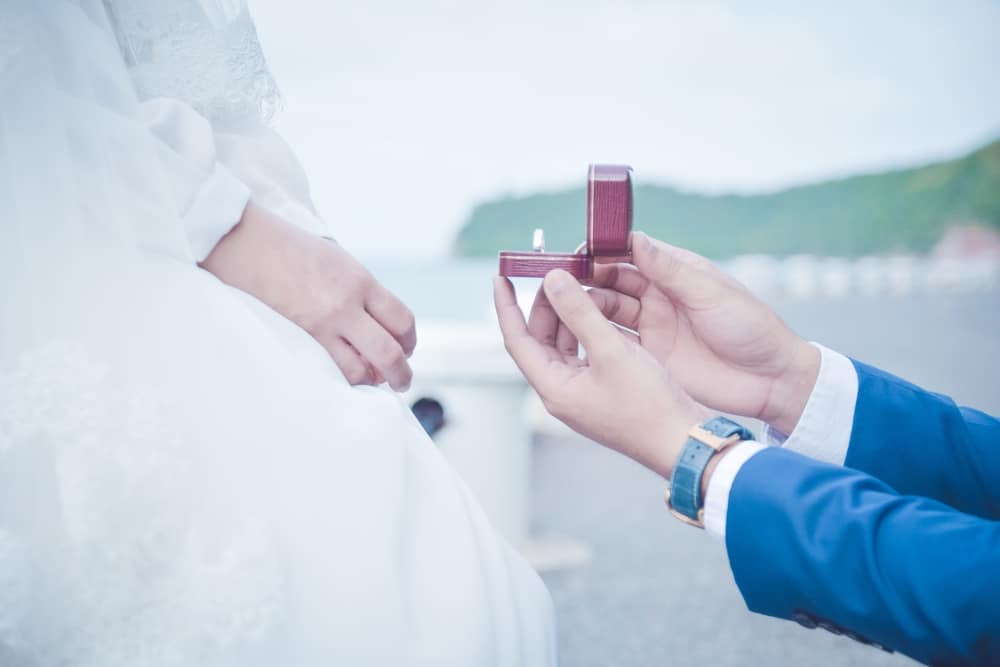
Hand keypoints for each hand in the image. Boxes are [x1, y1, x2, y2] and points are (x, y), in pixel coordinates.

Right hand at [201, 204, 415, 390]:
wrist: (245, 243)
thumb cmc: (290, 248)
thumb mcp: (337, 260)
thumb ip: (360, 290)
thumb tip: (377, 322)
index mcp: (360, 280)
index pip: (402, 320)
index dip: (410, 340)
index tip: (407, 347)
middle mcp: (346, 305)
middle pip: (389, 352)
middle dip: (402, 373)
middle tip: (402, 380)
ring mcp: (321, 325)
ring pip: (361, 370)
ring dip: (371, 380)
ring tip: (372, 381)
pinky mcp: (298, 339)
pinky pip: (331, 370)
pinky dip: (344, 378)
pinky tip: (345, 376)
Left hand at [493, 270, 708, 478]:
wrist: (684, 441)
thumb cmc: (649, 406)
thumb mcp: (612, 351)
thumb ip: (580, 313)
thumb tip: (554, 281)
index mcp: (553, 388)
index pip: (517, 339)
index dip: (506, 306)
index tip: (500, 277)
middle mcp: (562, 392)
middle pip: (540, 339)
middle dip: (545, 305)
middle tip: (556, 273)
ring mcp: (582, 393)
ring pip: (563, 344)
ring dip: (568, 315)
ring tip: (579, 286)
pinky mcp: (602, 390)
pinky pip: (583, 352)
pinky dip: (586, 329)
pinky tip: (600, 312)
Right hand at [580, 232, 818, 433]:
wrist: (769, 380)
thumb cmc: (750, 327)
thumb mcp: (709, 293)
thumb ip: (669, 269)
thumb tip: (633, 238)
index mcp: (674, 273)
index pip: (628, 254)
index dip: (600, 252)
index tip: (577, 253)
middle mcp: (658, 296)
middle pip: (609, 282)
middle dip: (584, 280)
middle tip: (557, 283)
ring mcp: (652, 327)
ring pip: (606, 311)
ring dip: (584, 308)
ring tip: (560, 309)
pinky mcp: (649, 356)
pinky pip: (614, 342)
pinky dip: (594, 337)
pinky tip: (574, 336)